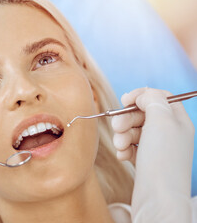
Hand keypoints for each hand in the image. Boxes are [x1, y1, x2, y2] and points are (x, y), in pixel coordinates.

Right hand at [112, 88, 193, 221]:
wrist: (157, 199)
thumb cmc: (162, 159)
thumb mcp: (161, 121)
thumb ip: (152, 100)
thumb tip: (142, 95)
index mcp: (178, 121)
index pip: (160, 97)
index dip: (141, 95)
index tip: (125, 100)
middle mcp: (168, 132)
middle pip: (142, 113)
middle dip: (126, 118)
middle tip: (117, 127)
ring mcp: (156, 147)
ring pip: (133, 130)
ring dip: (122, 135)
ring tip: (120, 146)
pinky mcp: (144, 160)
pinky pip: (130, 146)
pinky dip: (124, 148)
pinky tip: (122, 156)